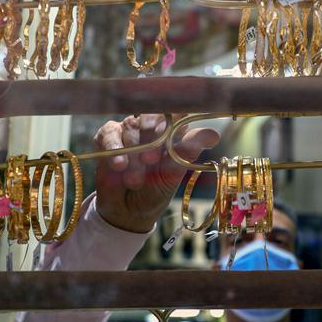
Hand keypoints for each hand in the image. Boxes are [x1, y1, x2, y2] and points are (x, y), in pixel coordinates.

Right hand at [93, 114, 219, 232]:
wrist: (128, 211)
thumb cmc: (155, 190)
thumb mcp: (173, 174)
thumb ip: (188, 151)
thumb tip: (214, 135)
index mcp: (172, 131)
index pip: (176, 110)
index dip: (173, 119)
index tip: (169, 136)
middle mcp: (151, 126)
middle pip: (151, 113)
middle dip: (151, 136)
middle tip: (151, 161)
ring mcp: (129, 130)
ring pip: (131, 125)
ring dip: (133, 151)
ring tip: (135, 179)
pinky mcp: (108, 137)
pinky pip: (109, 133)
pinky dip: (114, 148)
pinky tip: (119, 165)